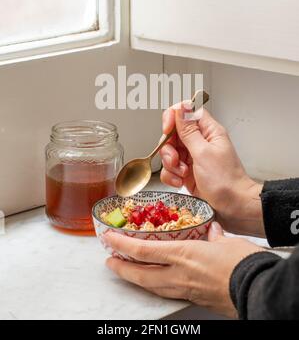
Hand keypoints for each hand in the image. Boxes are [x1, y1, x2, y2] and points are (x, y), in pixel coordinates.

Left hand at [104, 222, 264, 317]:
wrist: (258, 289)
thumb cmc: (242, 263)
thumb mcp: (226, 241)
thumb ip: (214, 237)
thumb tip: (212, 231)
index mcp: (183, 254)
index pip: (143, 250)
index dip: (122, 245)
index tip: (109, 238)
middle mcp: (179, 274)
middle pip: (141, 273)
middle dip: (121, 267)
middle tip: (109, 261)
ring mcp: (185, 290)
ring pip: (152, 286)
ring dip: (135, 278)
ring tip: (127, 271)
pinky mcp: (194, 299)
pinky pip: (167, 292)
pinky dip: (155, 286)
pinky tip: (156, 283)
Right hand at [160, 104, 264, 235]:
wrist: (234, 208)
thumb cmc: (226, 182)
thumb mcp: (204, 153)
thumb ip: (189, 131)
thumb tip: (181, 108)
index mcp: (209, 132)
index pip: (187, 112)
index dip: (174, 118)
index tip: (167, 130)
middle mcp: (200, 143)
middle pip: (174, 134)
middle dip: (169, 148)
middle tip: (175, 160)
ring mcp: (193, 158)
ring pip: (169, 152)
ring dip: (170, 164)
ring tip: (182, 174)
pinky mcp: (187, 173)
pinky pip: (170, 169)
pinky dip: (172, 176)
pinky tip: (180, 182)